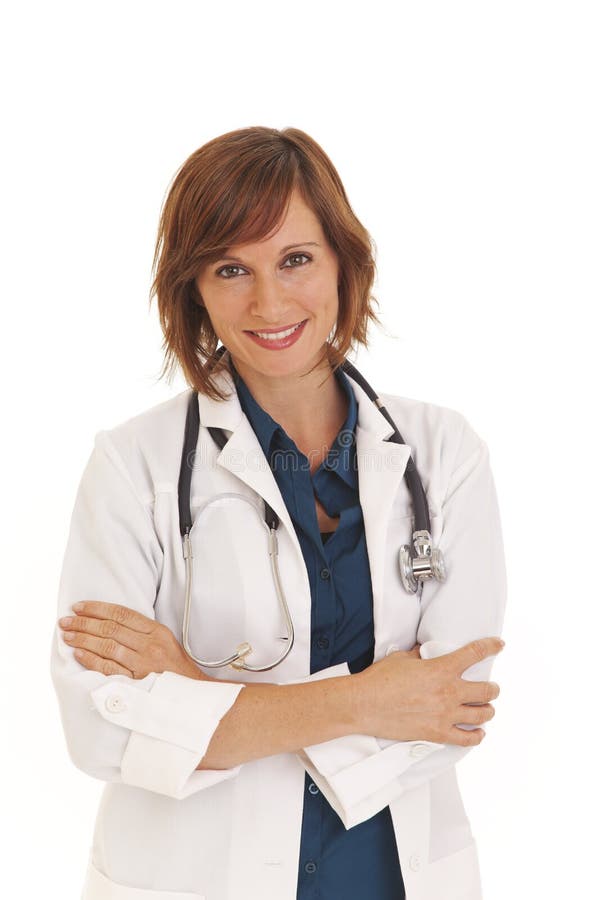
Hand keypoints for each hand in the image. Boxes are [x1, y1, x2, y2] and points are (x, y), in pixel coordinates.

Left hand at [58, 601, 202, 680]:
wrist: (192, 695)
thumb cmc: (176, 669)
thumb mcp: (166, 641)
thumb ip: (143, 630)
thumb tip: (111, 620)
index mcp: (157, 631)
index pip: (121, 613)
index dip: (97, 608)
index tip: (78, 607)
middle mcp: (150, 645)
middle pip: (110, 628)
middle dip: (83, 622)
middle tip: (65, 621)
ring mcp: (143, 664)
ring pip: (107, 646)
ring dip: (83, 640)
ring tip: (67, 636)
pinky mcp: (137, 682)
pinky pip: (109, 668)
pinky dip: (92, 660)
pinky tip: (79, 654)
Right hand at [354, 636, 503, 745]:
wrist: (365, 705)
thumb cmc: (379, 679)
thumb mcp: (402, 658)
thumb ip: (419, 656)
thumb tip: (424, 652)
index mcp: (441, 669)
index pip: (475, 653)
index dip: (491, 647)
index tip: (499, 645)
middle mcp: (449, 692)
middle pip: (487, 690)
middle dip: (493, 688)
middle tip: (491, 688)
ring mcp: (445, 715)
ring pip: (483, 715)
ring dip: (487, 710)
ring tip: (486, 709)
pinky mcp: (438, 733)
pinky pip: (467, 739)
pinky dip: (477, 736)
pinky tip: (478, 732)